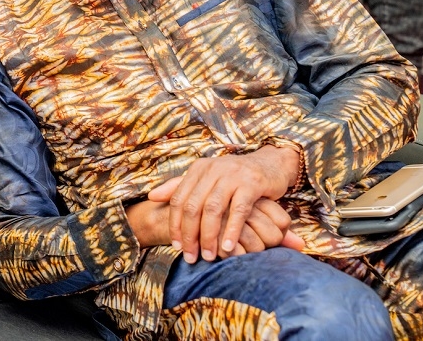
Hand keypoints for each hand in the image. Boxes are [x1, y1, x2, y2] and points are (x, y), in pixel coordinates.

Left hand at [147, 146, 300, 263]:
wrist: (270, 164)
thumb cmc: (235, 177)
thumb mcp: (206, 178)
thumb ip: (179, 186)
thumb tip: (151, 197)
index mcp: (198, 169)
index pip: (178, 199)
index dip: (175, 224)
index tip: (177, 246)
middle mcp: (211, 170)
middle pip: (192, 206)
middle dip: (190, 235)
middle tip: (191, 257)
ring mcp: (231, 175)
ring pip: (212, 209)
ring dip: (208, 236)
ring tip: (208, 256)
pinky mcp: (251, 183)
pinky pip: (238, 210)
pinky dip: (231, 230)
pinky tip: (228, 247)